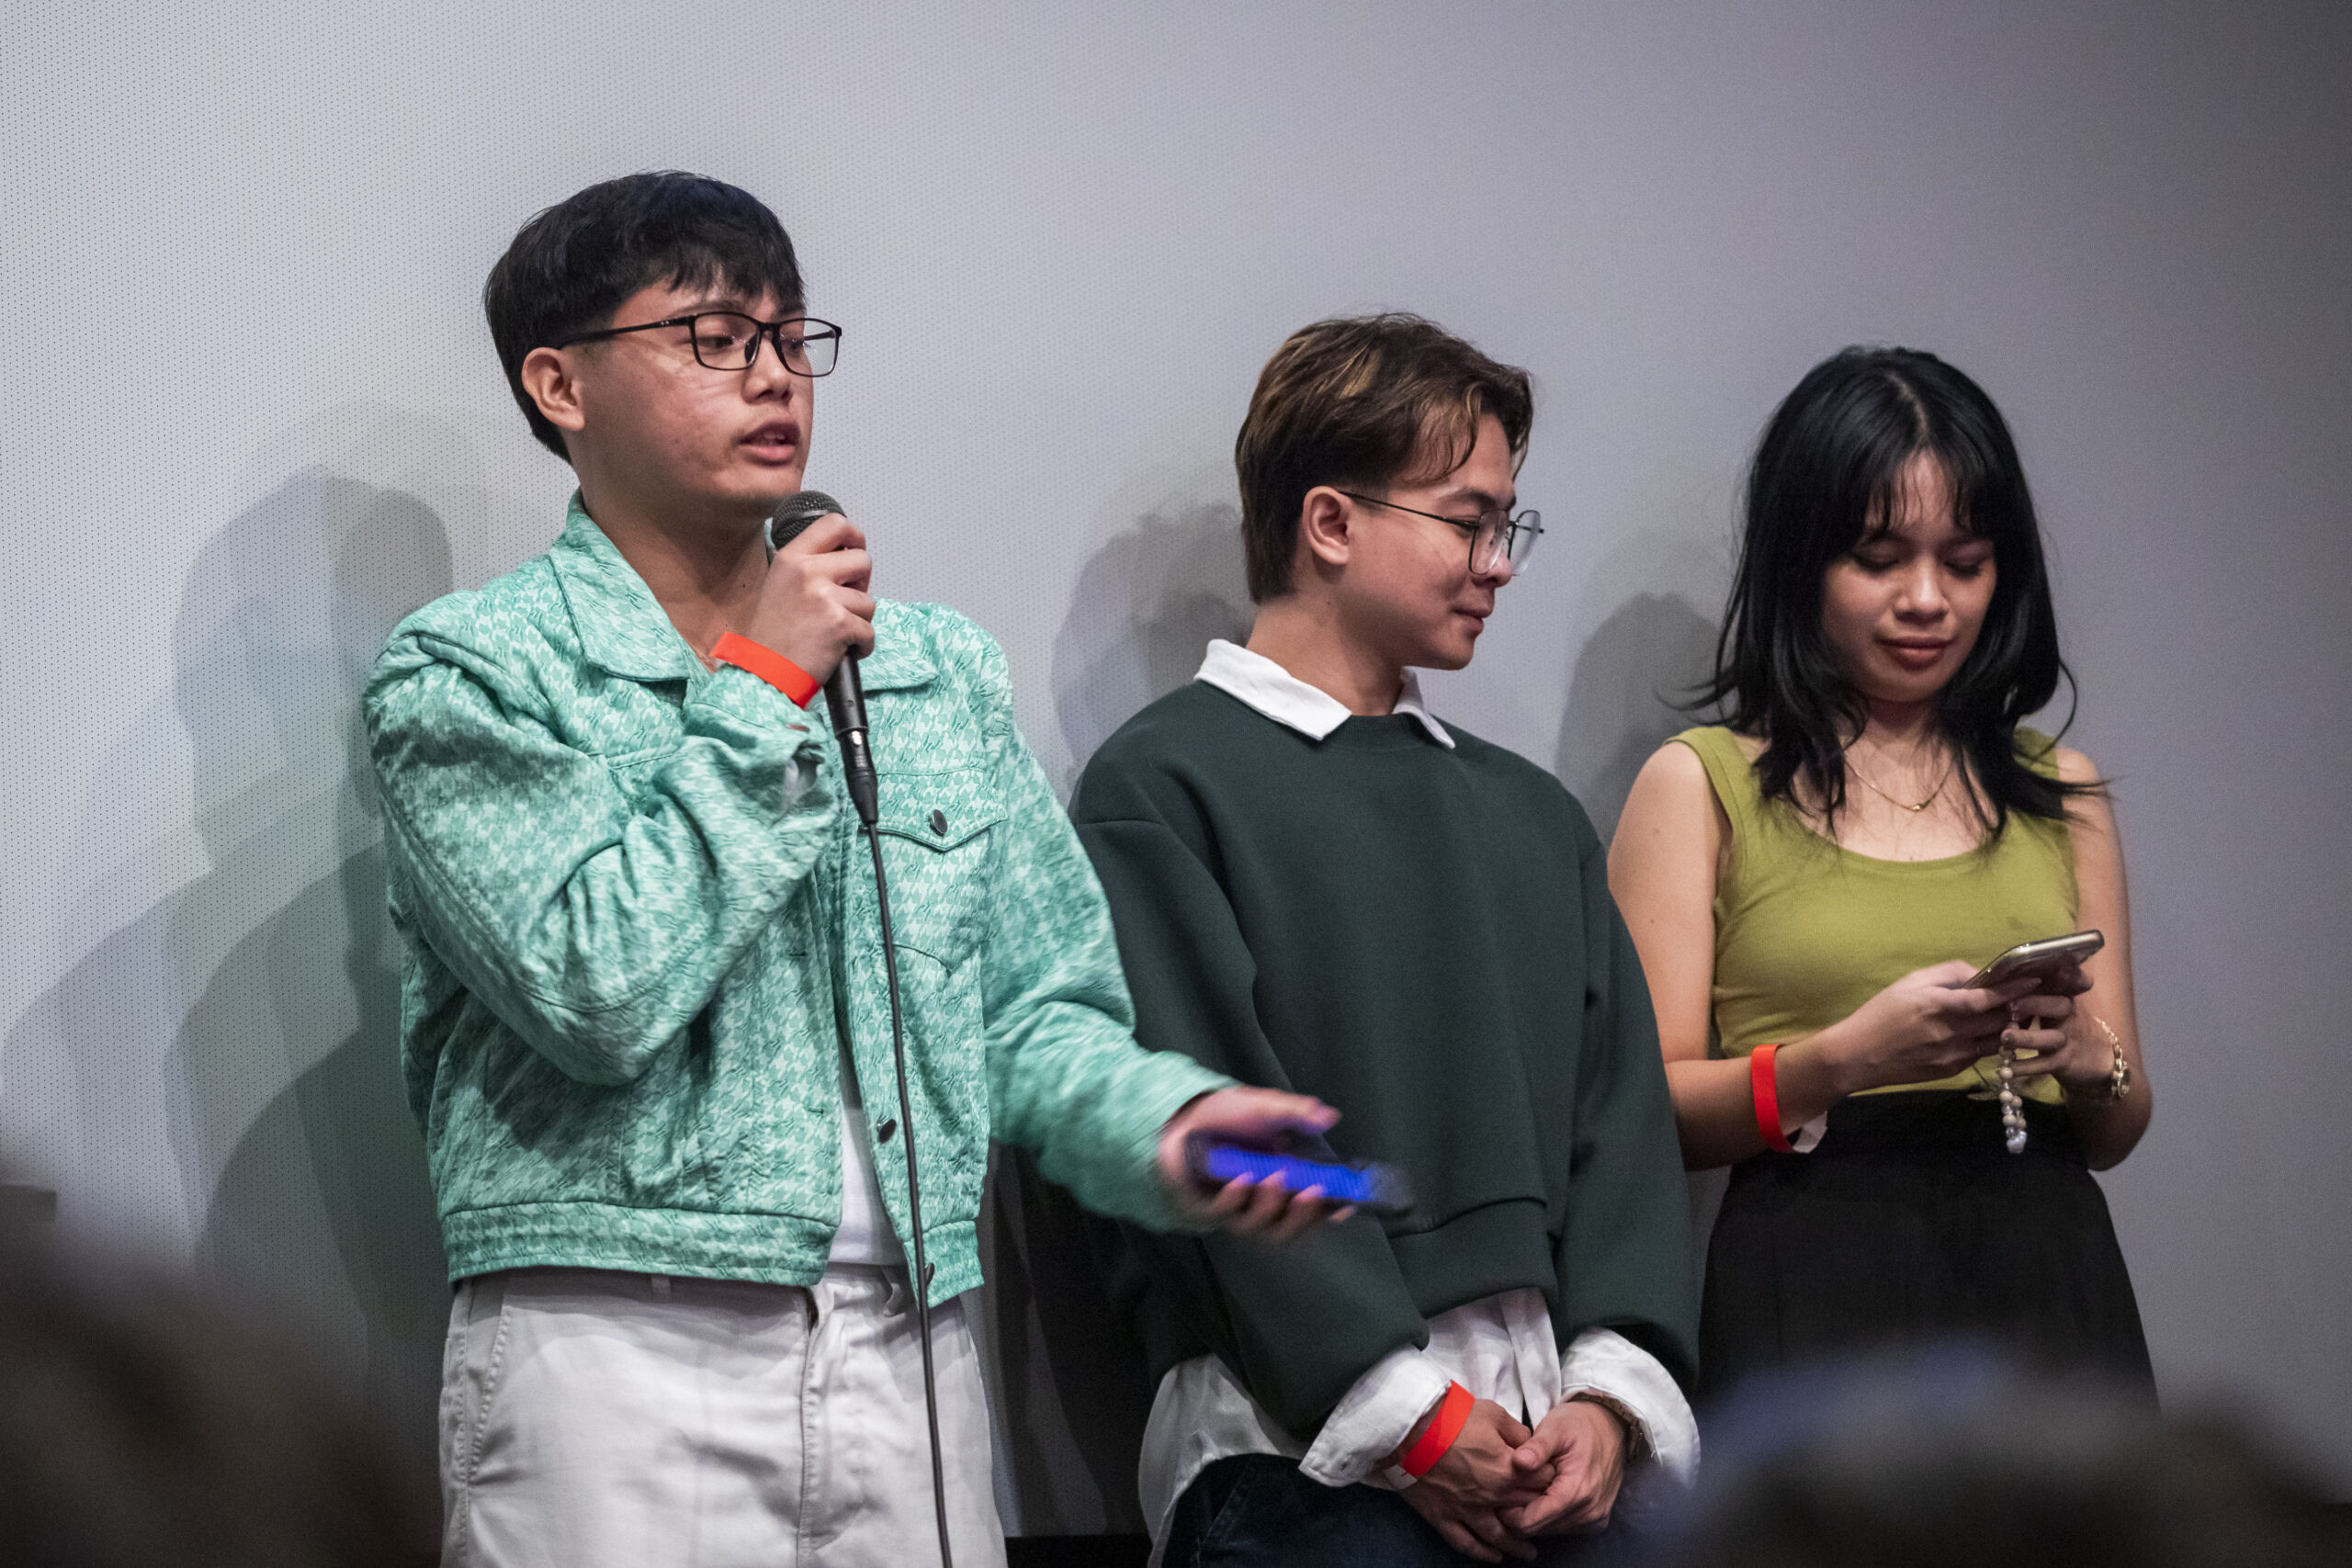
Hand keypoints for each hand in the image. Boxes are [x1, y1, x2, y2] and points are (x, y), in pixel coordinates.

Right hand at [749, 514, 874, 682]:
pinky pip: (869, 630)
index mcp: (792, 557)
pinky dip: (861, 645)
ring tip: (832, 632)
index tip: (855, 548)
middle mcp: (807, 571)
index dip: (854, 536)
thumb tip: (847, 556)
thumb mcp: (781, 584)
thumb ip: (810, 566)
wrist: (766, 672)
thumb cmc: (773, 636)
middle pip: (863, 560)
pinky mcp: (839, 623)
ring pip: (869, 600)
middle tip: (844, 602)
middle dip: (861, 584)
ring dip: (858, 620)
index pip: (834, 523)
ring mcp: (824, 596)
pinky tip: (839, 650)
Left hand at [1155, 1088, 1349, 1241]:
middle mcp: (1260, 1206)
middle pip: (1288, 1234)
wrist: (1183, 1117)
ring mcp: (1233, 1210)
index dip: (1330, 1214)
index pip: (1313, 1213)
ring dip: (1270, 1207)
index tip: (1346, 1205)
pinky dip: (1234, 1200)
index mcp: (1282, 1188)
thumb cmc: (1228, 1118)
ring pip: (1258, 1229)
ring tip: (1274, 1179)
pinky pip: (1221, 1215)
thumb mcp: (1266, 1108)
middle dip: (1304, 1218)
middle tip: (1313, 1192)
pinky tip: (1241, 1181)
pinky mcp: (1203, 1207)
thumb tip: (1329, 1117)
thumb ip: (1296, 1113)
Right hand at [1397, 1398, 1551, 1561]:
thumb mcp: (1493, 1414)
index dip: (1548, 1478)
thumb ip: (1517, 1432)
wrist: (1410, 1428)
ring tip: (1528, 1553)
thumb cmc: (1453, 1417)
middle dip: (1538, 1512)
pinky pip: (1465, 1542)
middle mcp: (1492, 1497)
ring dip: (1516, 1546)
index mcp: (1508, 1470)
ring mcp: (1466, 1510)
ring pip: (1498, 1536)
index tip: (1549, 1477)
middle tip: (1545, 1513)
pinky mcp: (1443, 1516)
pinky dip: (1481, 1553)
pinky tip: (1493, 1557)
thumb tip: (1528, 1444)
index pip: (1541, 1481)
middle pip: (1525, 1510)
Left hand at [1501, 1399, 1625, 1536]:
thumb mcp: (1555, 1428)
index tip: (1498, 1490)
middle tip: (1509, 1485)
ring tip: (1527, 1485)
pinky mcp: (1597, 1519)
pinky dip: (1550, 1513)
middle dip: (1519, 1512)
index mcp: (1576, 1492)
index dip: (1507, 1511)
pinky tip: (1544, 1490)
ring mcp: (1595, 1518)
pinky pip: (1564, 1526)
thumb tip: (1518, 1462)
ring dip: (1535, 1513)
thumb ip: (1536, 1447)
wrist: (1611, 1425)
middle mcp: (1589, 1512)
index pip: (1530, 1522)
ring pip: (1549, 1530)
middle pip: (1538, 1529)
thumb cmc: (1579, 1424)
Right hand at [1827, 961, 2041, 1092]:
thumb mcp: (1908, 982)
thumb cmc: (1880, 1013)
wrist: (1859, 1055)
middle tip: (2028, 996)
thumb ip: (1945, 974)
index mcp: (1937, 1007)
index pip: (1985, 999)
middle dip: (2016, 1008)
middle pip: (1998, 1021)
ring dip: (2007, 1027)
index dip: (2013, 990)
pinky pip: (1981, 1054)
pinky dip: (1988, 1041)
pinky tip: (1984, 1032)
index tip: (2034, 980)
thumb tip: (1977, 975)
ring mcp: (1954, 1056)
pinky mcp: (1953, 1071)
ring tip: (2012, 1014)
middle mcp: (1950, 1033)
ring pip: (1996, 1040)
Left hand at [1999, 961, 2108, 1091]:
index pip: (2067, 979)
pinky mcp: (2065, 1062)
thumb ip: (2035, 991)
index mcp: (2063, 995)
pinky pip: (2045, 1064)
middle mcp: (2069, 1014)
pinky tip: (2007, 1068)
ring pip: (2050, 1037)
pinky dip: (2025, 1067)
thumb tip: (1996, 978)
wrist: (2097, 1059)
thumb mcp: (2055, 1004)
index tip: (2053, 964)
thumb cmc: (2064, 1025)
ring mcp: (2069, 1039)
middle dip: (2035, 1003)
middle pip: (2059, 1005)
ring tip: (2005, 1038)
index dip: (2064, 971)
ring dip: (2026, 1038)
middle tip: (2010, 1004)